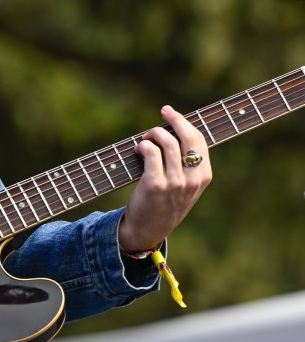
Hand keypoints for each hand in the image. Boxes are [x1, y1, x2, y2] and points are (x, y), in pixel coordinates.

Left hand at [119, 105, 212, 252]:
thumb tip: (173, 129)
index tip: (171, 113)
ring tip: (145, 138)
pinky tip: (138, 149)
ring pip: (168, 142)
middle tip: (163, 111)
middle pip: (188, 137)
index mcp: (204, 177)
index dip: (185, 123)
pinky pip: (151, 153)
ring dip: (153, 133)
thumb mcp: (184, 186)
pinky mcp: (155, 184)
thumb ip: (186, 164)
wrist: (147, 230)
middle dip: (175, 119)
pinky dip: (143, 145)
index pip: (199, 140)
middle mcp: (193, 179)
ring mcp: (174, 183)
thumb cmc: (164, 203)